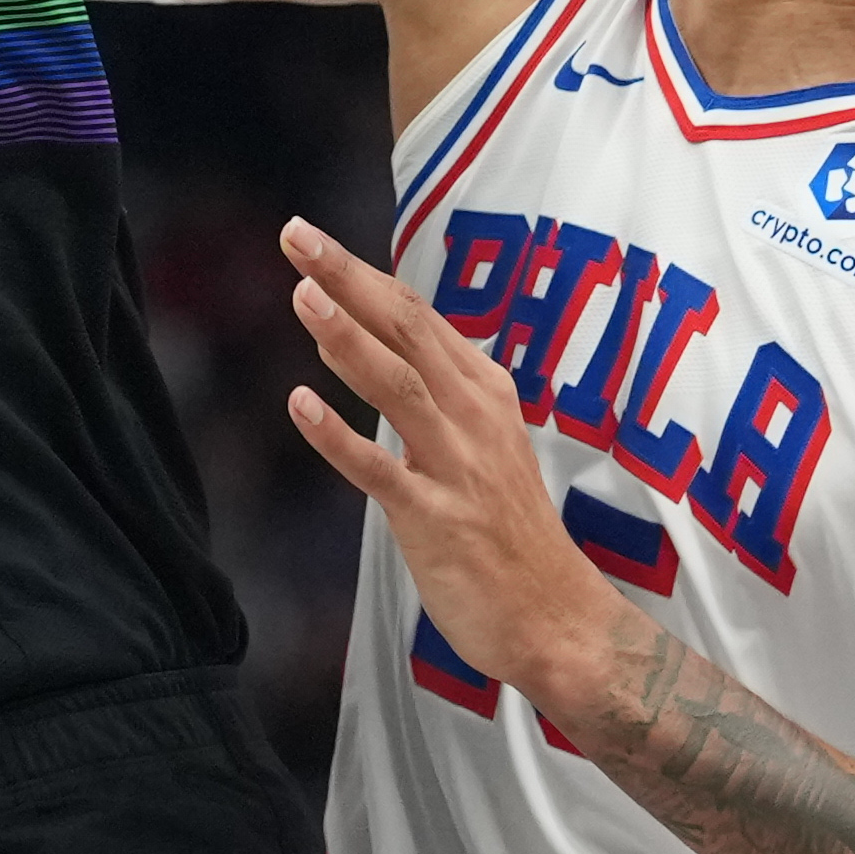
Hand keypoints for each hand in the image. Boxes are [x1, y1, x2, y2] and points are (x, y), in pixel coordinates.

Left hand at [278, 214, 634, 728]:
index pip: (417, 315)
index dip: (361, 273)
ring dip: (348, 338)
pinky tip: (299, 404)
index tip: (310, 238)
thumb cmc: (508, 530)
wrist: (557, 617)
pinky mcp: (437, 519)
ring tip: (301, 296)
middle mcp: (475, 416)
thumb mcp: (480, 441)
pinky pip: (383, 470)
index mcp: (485, 391)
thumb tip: (358, 337)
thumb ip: (428, 389)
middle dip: (349, 279)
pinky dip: (340, 435)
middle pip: (407, 330)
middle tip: (296, 236)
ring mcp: (458, 466)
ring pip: (399, 386)